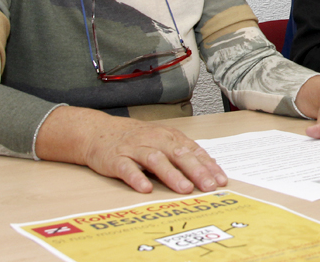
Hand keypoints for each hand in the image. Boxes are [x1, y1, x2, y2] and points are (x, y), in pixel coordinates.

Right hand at [36, 106, 227, 193]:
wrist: (98, 131)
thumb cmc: (137, 139)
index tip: (221, 180)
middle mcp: (154, 140)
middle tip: (209, 186)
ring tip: (185, 188)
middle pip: (178, 154)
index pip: (193, 151)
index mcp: (169, 137)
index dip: (208, 166)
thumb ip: (183, 153)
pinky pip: (127, 168)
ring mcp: (135, 149)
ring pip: (156, 160)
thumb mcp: (162, 140)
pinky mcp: (116, 159)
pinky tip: (145, 188)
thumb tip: (209, 169)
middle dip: (196, 171)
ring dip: (171, 175)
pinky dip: (136, 178)